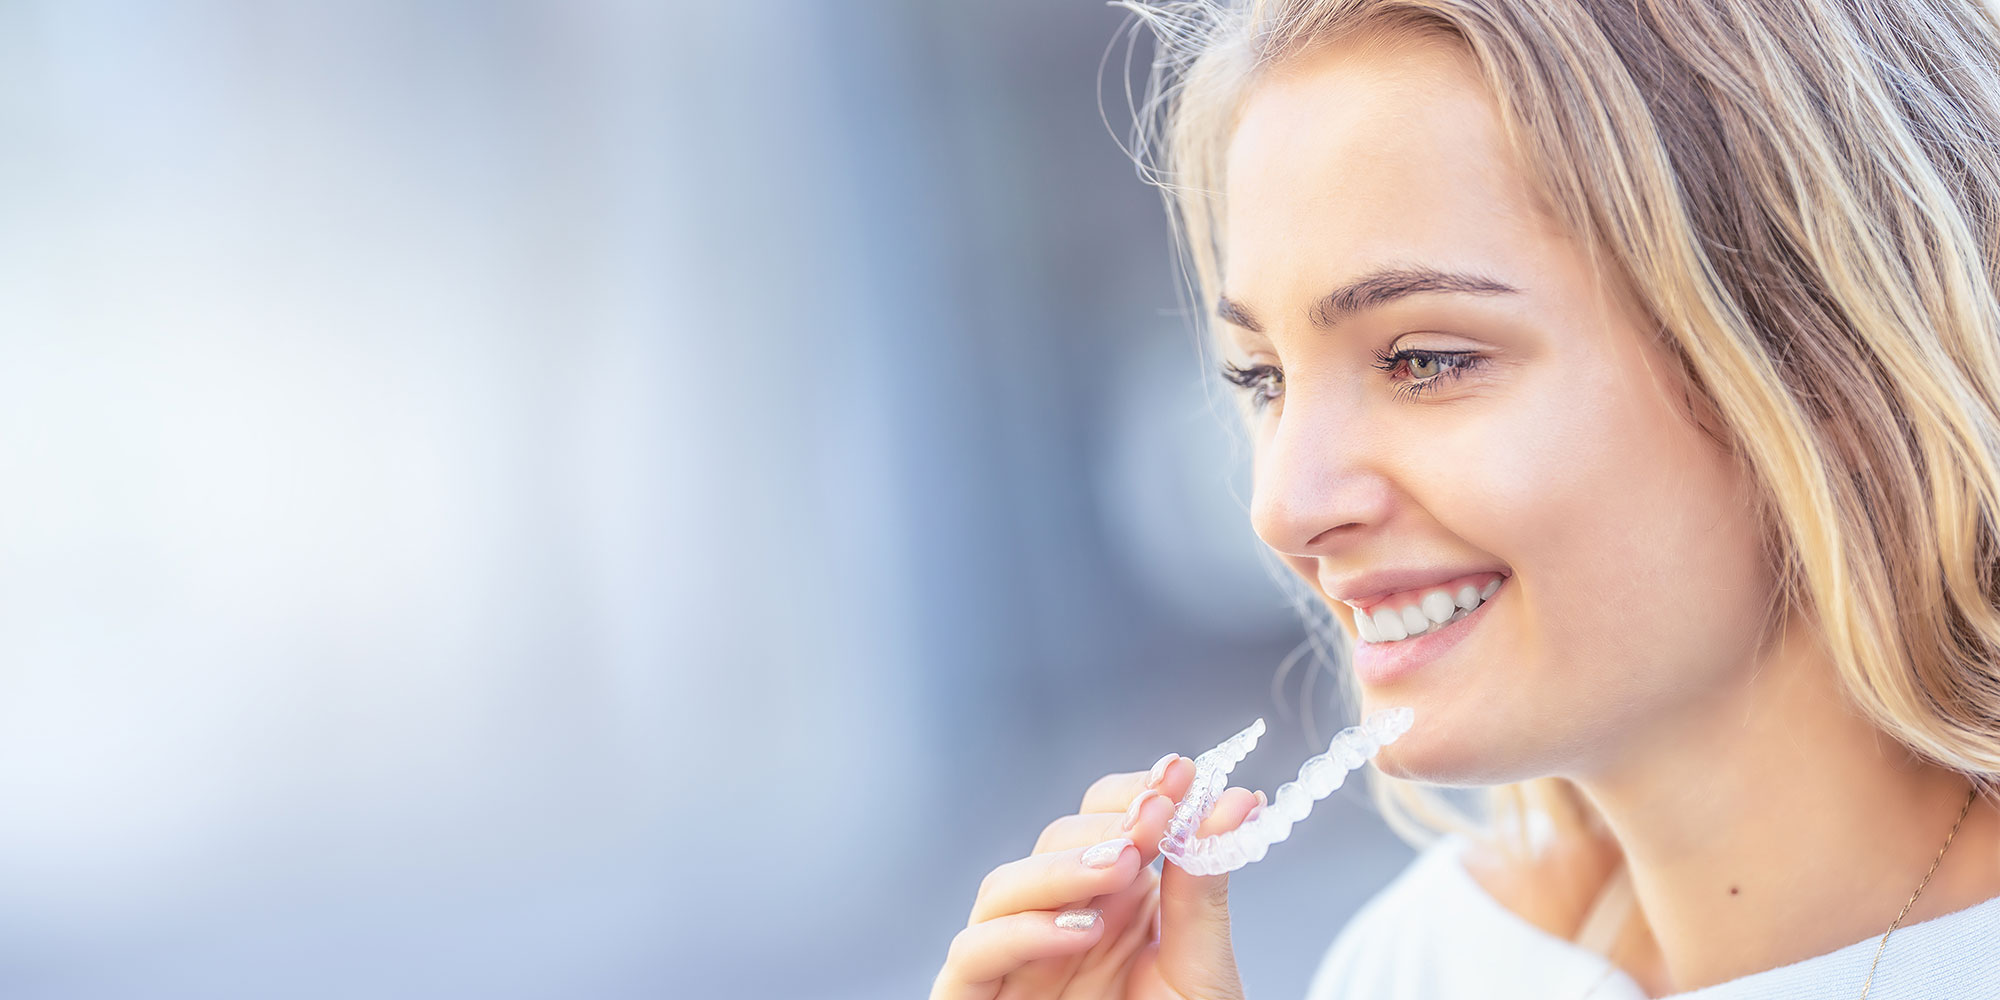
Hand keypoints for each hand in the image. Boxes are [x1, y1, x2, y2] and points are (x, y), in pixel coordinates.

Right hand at [931, 752, 1259, 999]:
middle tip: (1156, 816)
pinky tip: (1082, 927)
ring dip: (1059, 867)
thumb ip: (1205, 890)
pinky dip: (1020, 932)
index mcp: (1114, 907)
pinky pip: (972, 955)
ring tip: (1124, 866)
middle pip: (1051, 845)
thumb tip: (1232, 799)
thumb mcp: (1203, 973)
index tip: (1182, 773)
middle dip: (1104, 824)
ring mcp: (1014, 966)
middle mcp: (1058, 926)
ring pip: (1001, 889)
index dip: (1135, 791)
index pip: (1105, 822)